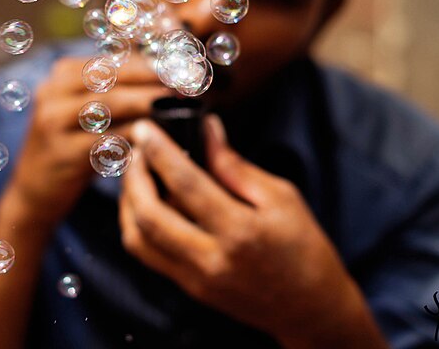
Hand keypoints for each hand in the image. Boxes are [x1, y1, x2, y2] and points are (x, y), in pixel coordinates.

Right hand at [6, 55, 168, 227]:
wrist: (35, 191)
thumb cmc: (74, 146)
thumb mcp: (86, 111)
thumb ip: (117, 90)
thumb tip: (167, 71)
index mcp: (62, 74)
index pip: (113, 59)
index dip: (149, 60)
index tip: (182, 64)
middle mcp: (52, 91)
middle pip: (112, 76)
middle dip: (153, 77)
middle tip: (187, 83)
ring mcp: (53, 121)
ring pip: (111, 104)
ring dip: (148, 104)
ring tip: (178, 106)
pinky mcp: (62, 153)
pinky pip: (107, 139)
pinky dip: (134, 137)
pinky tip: (157, 139)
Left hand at [119, 116, 386, 347]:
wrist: (310, 308)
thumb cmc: (304, 248)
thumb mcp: (281, 197)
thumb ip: (234, 165)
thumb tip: (206, 129)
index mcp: (241, 232)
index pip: (186, 184)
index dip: (159, 151)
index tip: (146, 129)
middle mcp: (212, 259)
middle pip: (148, 215)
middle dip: (134, 177)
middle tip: (138, 152)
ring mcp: (196, 279)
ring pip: (137, 239)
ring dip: (128, 203)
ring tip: (137, 176)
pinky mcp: (189, 289)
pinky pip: (148, 254)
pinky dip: (137, 225)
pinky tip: (146, 203)